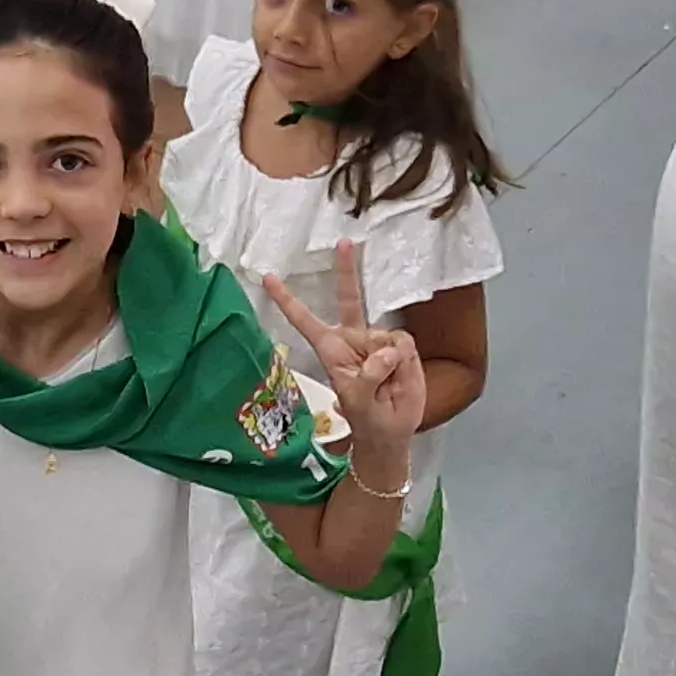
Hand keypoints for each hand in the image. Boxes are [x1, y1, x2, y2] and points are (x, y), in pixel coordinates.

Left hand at [267, 243, 423, 464]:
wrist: (393, 433)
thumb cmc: (369, 420)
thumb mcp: (360, 404)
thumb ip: (368, 377)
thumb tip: (386, 350)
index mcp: (331, 351)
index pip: (305, 321)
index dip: (288, 301)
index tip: (269, 278)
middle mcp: (353, 339)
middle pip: (349, 300)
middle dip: (346, 271)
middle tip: (344, 242)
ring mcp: (378, 341)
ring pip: (386, 336)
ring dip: (392, 362)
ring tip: (388, 388)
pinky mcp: (401, 346)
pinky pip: (405, 344)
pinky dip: (406, 363)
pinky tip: (401, 378)